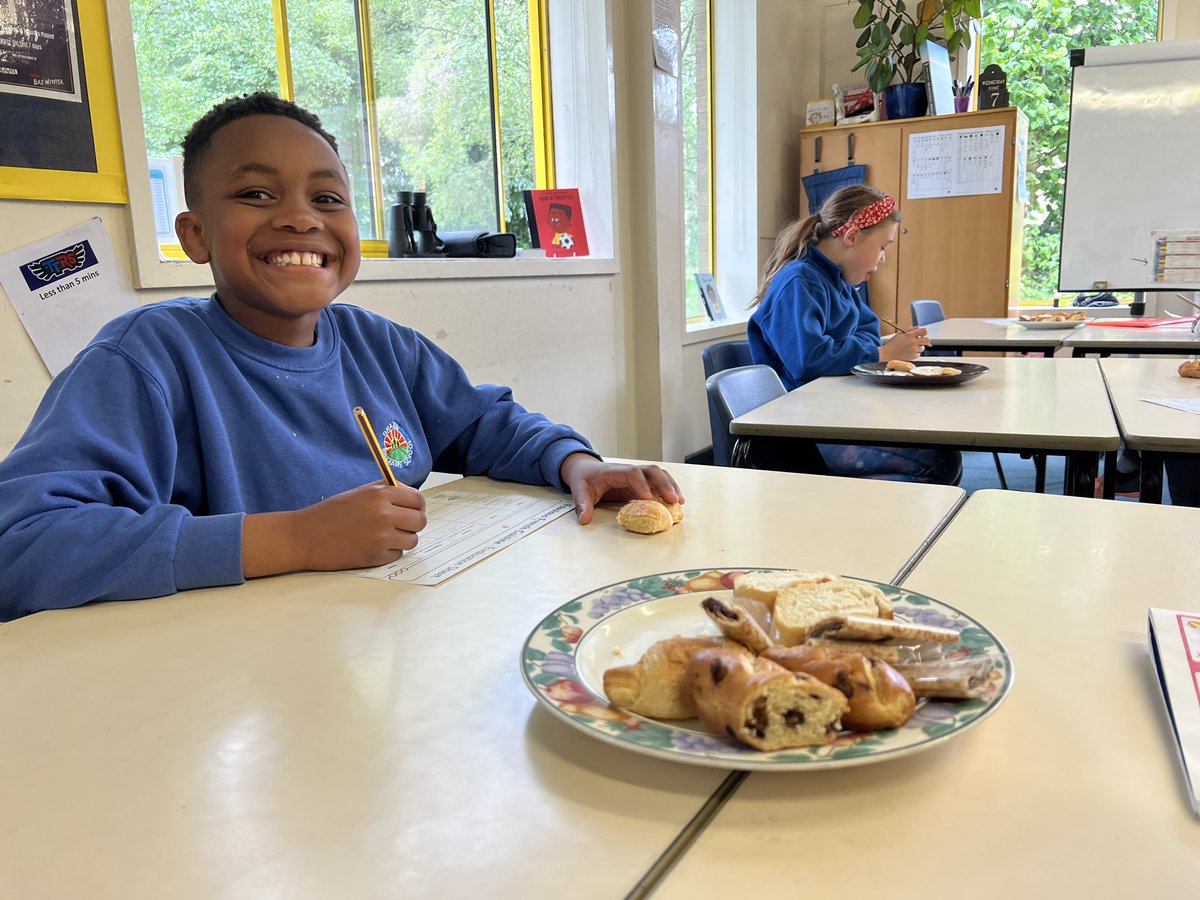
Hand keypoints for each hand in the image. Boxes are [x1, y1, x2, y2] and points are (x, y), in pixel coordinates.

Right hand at [243, 482, 426, 576]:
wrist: (304, 537)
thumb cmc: (329, 513)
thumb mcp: (359, 493)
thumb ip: (386, 492)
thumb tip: (410, 497)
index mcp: (380, 494)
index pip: (418, 500)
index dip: (417, 506)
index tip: (412, 510)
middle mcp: (384, 514)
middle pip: (420, 521)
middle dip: (412, 524)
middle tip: (401, 525)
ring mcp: (381, 537)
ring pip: (412, 540)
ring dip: (402, 539)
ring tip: (384, 536)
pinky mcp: (376, 556)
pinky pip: (397, 554)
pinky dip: (389, 552)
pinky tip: (371, 546)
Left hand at [559, 453, 683, 524]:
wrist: (586, 469)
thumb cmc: (584, 478)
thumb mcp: (580, 491)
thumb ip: (583, 504)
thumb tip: (585, 519)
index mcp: (614, 471)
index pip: (632, 473)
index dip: (642, 485)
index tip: (649, 499)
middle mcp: (629, 471)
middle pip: (651, 471)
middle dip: (664, 484)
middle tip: (673, 499)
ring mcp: (637, 476)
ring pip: (659, 476)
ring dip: (670, 486)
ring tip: (680, 502)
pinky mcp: (641, 483)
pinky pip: (658, 484)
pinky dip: (668, 491)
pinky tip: (676, 503)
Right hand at [880, 327, 929, 360]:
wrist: (887, 353)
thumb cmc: (893, 343)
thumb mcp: (900, 333)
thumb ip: (910, 330)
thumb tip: (919, 328)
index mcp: (909, 335)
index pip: (924, 331)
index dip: (924, 332)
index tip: (921, 334)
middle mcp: (913, 342)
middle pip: (927, 340)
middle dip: (924, 340)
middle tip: (919, 341)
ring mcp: (913, 350)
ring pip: (922, 348)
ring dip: (918, 347)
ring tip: (911, 347)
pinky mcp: (913, 356)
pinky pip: (918, 354)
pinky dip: (915, 353)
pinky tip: (909, 352)